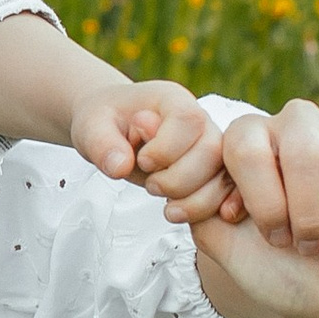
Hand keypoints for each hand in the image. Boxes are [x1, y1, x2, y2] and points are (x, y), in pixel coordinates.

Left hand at [70, 73, 220, 202]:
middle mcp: (200, 121)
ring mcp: (210, 147)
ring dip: (198, 202)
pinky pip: (227, 194)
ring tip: (168, 209)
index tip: (141, 161)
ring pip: (225, 176)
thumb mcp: (91, 127)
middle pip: (214, 151)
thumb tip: (120, 167)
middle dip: (181, 179)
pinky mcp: (212, 173)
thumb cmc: (104, 122)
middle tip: (151, 186)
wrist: (111, 129)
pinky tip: (190, 216)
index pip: (188, 120)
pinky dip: (213, 211)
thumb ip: (102, 144)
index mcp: (173, 100)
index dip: (167, 148)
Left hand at [188, 106, 318, 317]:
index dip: (262, 200)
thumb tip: (166, 184)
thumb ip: (197, 211)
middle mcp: (297, 123)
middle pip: (301, 151)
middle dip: (306, 215)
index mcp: (250, 139)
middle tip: (306, 250)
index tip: (272, 240)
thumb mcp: (227, 246)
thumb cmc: (278, 271)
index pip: (245, 144)